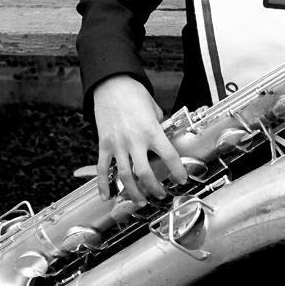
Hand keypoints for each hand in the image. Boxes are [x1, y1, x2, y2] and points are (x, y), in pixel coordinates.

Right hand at [92, 74, 187, 203]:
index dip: (177, 171)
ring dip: (133, 192)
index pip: (169, 156)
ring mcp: (118, 144)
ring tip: (140, 200)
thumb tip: (163, 137)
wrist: (111, 85)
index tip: (181, 179)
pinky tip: (107, 196)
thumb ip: (159, 126)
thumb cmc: (134, 94)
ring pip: (125, 176)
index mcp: (152, 130)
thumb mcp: (154, 109)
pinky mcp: (104, 145)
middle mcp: (135, 140)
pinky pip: (103, 169)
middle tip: (161, 194)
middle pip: (145, 173)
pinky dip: (103, 185)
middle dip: (154, 189)